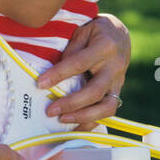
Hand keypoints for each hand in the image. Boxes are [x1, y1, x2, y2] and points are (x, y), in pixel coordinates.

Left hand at [37, 13, 130, 130]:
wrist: (119, 35)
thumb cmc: (95, 33)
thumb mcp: (82, 32)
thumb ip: (71, 51)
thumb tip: (55, 74)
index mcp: (105, 46)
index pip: (79, 64)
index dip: (59, 74)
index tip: (41, 83)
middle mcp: (115, 66)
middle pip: (95, 91)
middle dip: (71, 104)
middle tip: (50, 110)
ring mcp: (119, 82)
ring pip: (106, 107)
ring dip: (83, 117)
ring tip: (62, 120)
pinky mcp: (117, 92)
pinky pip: (107, 111)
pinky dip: (91, 122)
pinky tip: (75, 127)